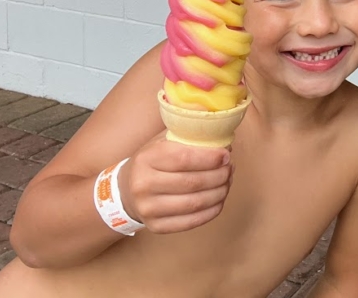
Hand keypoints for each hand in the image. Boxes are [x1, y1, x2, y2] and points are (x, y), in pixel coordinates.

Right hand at [118, 134, 232, 233]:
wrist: (126, 191)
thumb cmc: (152, 162)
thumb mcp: (161, 142)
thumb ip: (186, 135)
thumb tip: (221, 132)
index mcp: (147, 158)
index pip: (184, 158)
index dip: (210, 157)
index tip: (227, 155)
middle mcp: (144, 184)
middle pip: (192, 182)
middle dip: (219, 175)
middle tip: (231, 168)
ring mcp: (148, 208)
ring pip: (194, 203)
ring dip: (219, 193)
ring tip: (227, 182)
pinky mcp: (156, 227)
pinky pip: (191, 222)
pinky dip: (211, 211)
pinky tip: (219, 200)